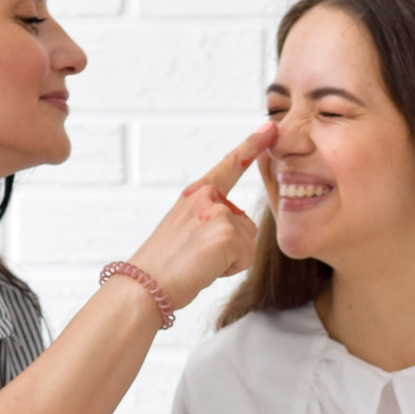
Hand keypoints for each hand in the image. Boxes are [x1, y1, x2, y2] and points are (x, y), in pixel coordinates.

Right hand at [125, 123, 273, 308]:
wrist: (145, 285)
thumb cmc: (163, 265)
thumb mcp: (183, 228)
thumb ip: (208, 218)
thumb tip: (235, 230)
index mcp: (195, 193)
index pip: (228, 166)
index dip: (251, 146)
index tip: (269, 128)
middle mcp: (207, 197)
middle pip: (243, 223)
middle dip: (230, 245)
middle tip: (197, 256)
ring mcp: (218, 213)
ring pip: (247, 241)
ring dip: (230, 258)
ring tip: (200, 263)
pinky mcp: (227, 234)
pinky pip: (246, 257)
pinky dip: (230, 269)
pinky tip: (206, 268)